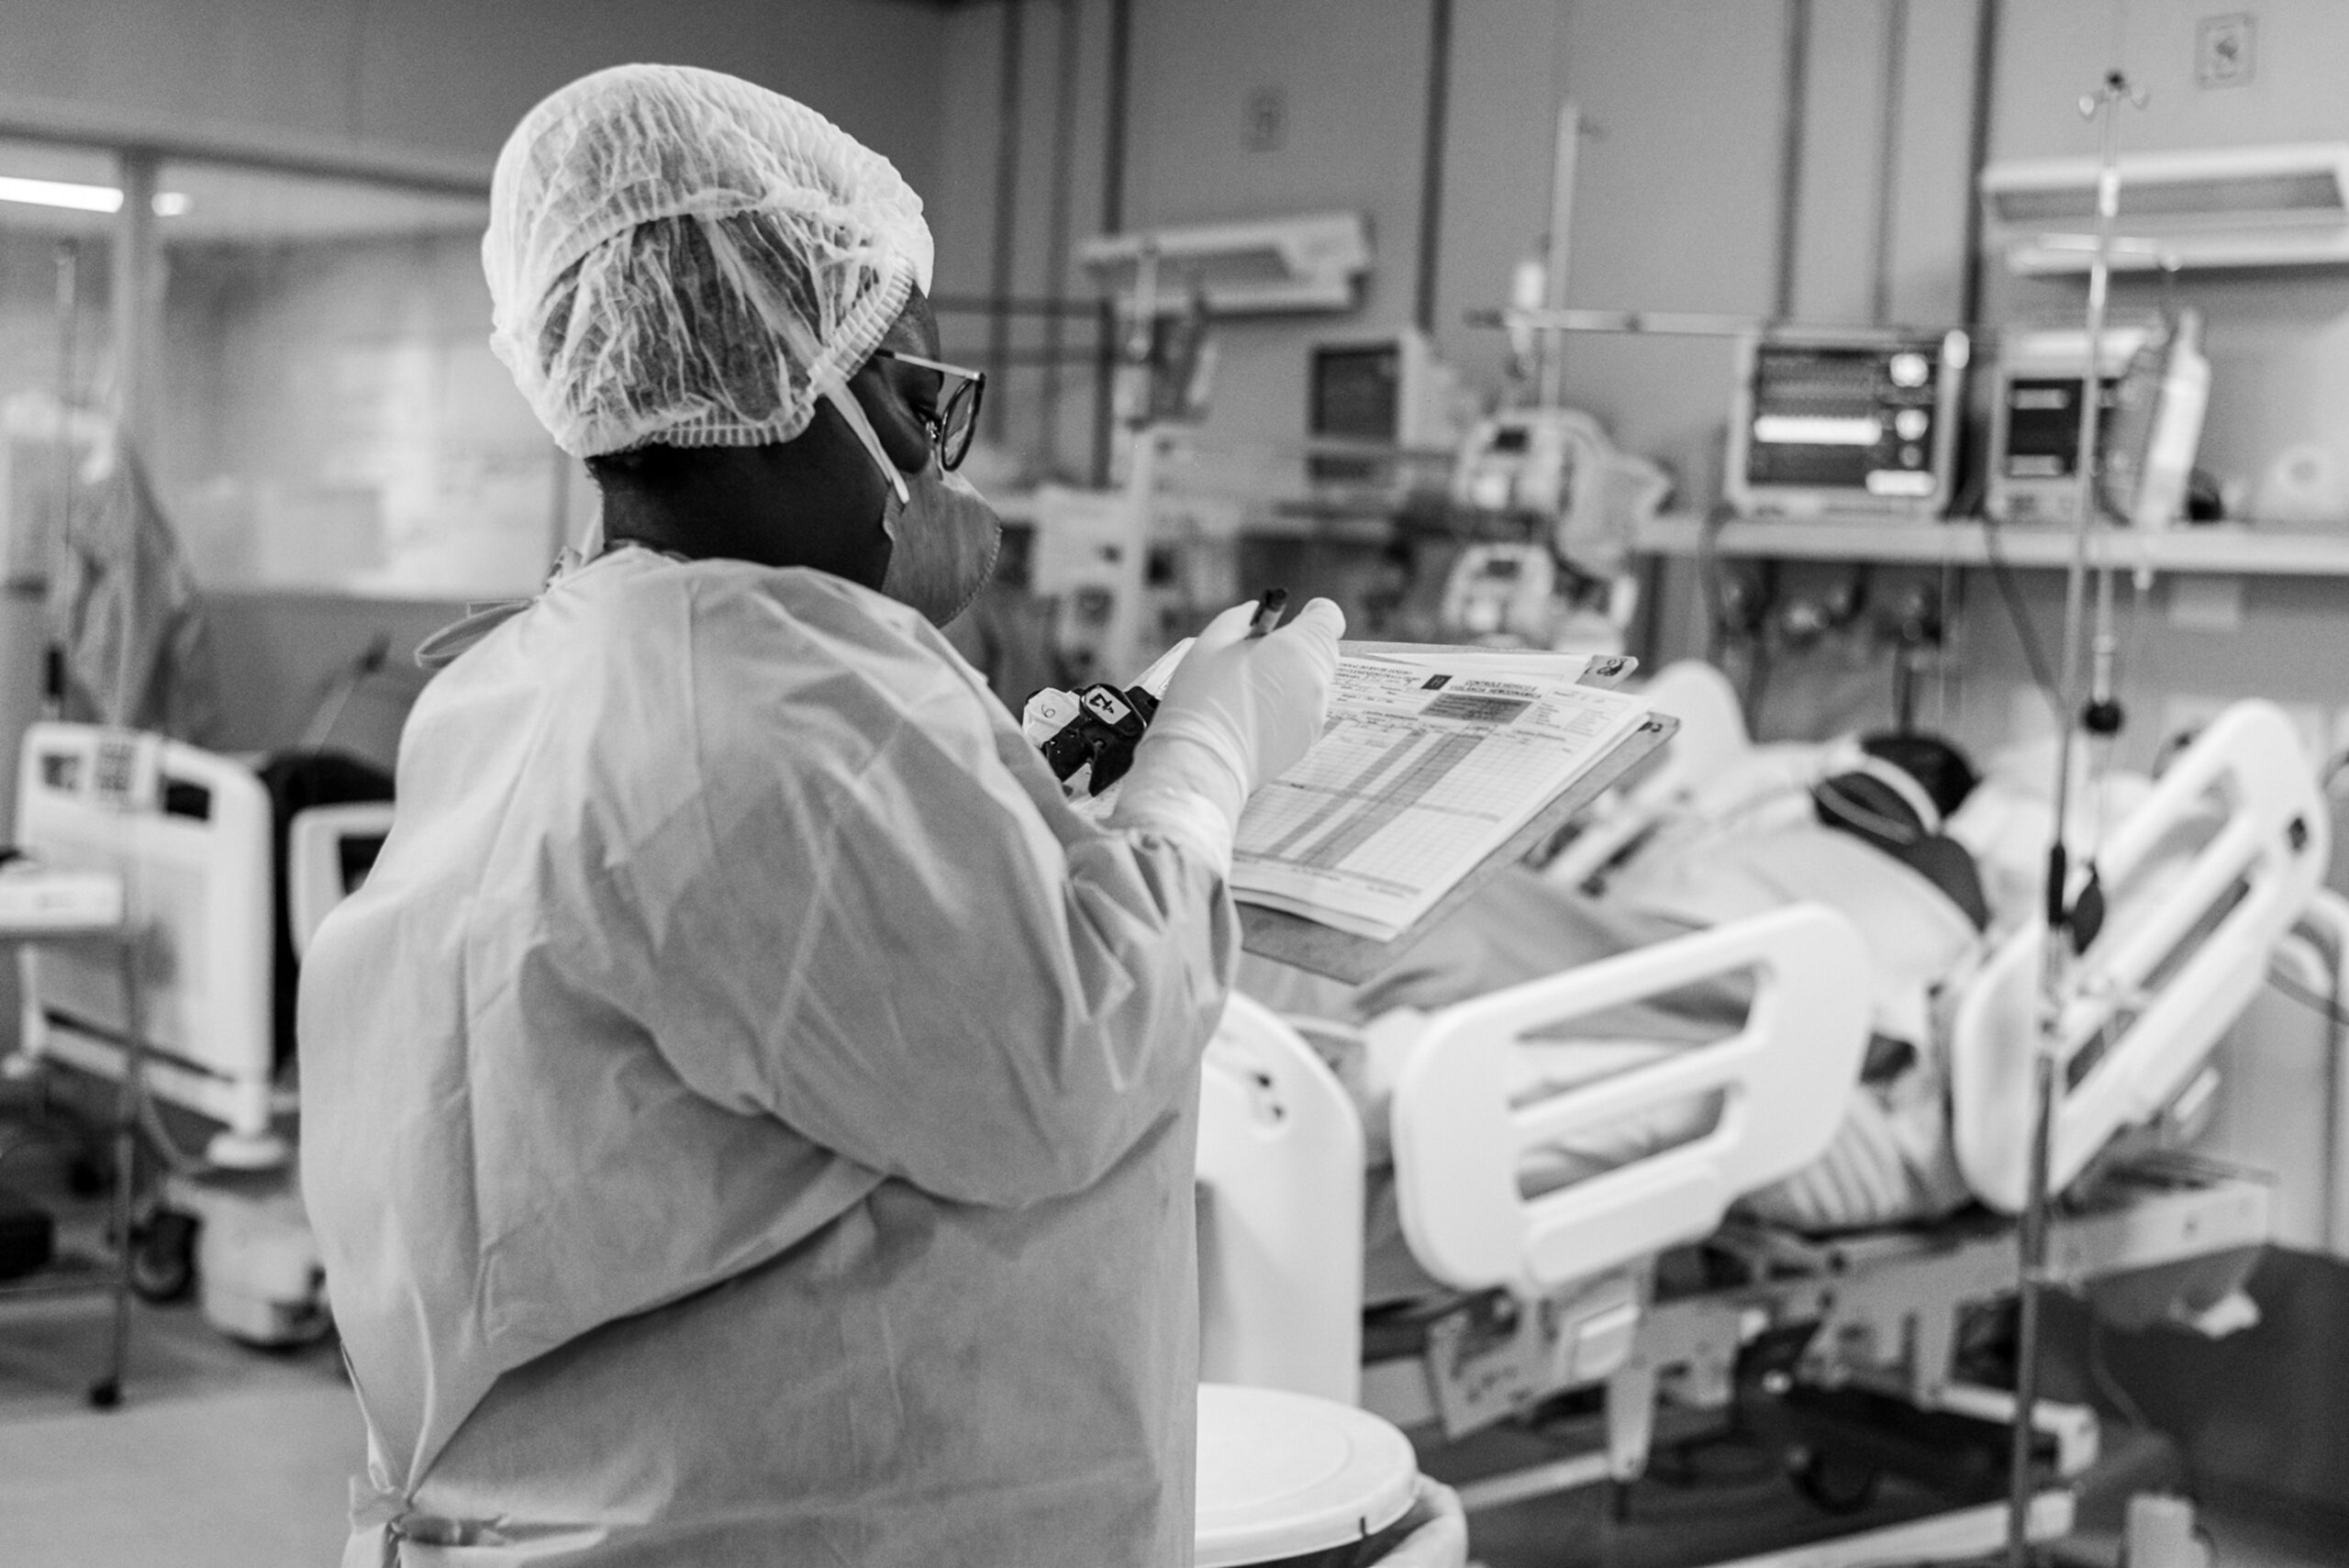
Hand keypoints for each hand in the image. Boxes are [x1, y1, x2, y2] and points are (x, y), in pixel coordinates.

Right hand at [1108, 597, 1344, 871]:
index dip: (1309, 616)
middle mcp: (1316, 680)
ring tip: (1247, 696)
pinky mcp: (1306, 742)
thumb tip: (1255, 613)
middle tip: (1254, 660)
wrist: (1203, 761)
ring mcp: (1315, 714)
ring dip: (1288, 682)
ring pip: (1309, 685)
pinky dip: (1283, 711)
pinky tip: (1250, 720)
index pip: (1328, 617)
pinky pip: (1300, 714)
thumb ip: (1241, 619)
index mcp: (1298, 647)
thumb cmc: (1203, 696)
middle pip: (1319, 651)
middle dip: (1293, 649)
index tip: (1289, 624)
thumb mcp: (1212, 641)